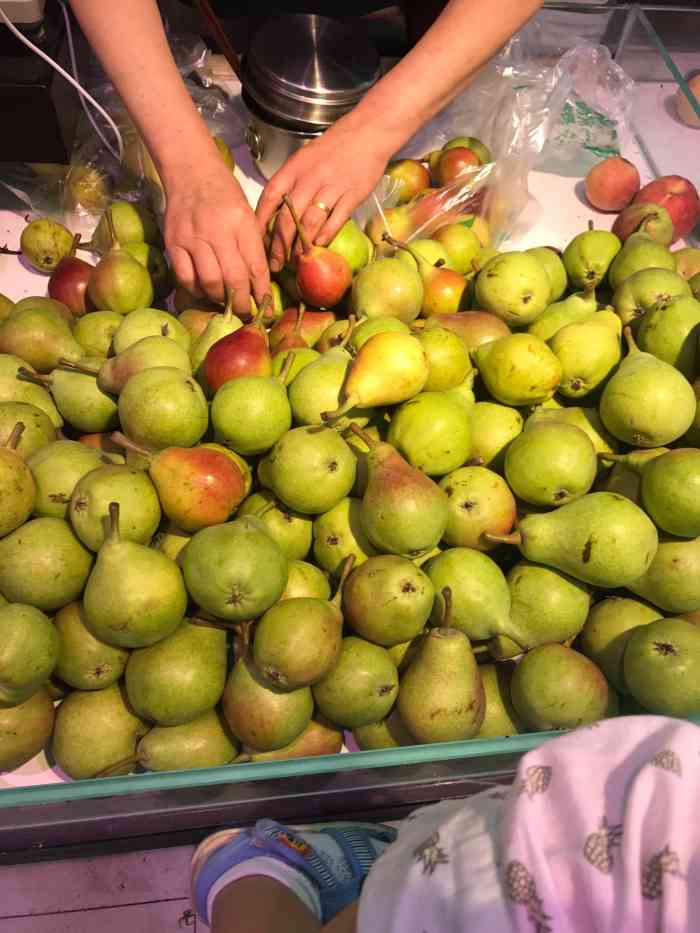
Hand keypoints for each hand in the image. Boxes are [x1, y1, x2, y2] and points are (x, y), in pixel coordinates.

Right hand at [163, 157, 269, 315]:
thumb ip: (252, 246)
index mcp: (241, 223)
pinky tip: (204, 291)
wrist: (190, 170)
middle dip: (242, 303)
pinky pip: (186, 277)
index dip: (261, 293)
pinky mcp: (173, 243)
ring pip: (210, 282)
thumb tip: (258, 284)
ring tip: (226, 303)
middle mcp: (217, 231)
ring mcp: (193, 238)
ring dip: (220, 299)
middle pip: (234, 280)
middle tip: (246, 313)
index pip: (256, 267)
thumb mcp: (247, 214)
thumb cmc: (224, 194)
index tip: (265, 310)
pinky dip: (197, 290)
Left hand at [256, 122, 389, 271]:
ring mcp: (332, 187)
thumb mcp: (303, 160)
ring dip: (301, 245)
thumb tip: (274, 215)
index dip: (260, 222)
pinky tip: (318, 246)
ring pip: (310, 222)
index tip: (255, 242)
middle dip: (279, 245)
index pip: (270, 197)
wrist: (367, 133)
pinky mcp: (353, 195)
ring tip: (296, 261)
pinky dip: (326, 235)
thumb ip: (290, 185)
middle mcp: (310, 178)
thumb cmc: (331, 149)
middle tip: (275, 264)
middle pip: (288, 217)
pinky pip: (336, 220)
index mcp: (294, 168)